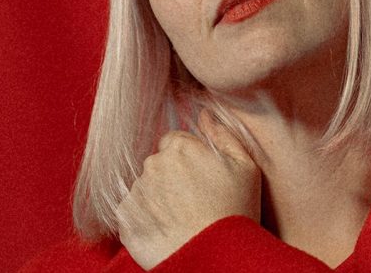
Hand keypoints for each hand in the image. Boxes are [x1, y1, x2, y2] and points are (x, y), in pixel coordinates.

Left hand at [115, 108, 260, 269]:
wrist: (213, 255)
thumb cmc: (235, 211)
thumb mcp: (246, 167)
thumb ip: (224, 135)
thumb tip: (205, 115)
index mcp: (181, 148)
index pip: (175, 142)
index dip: (189, 159)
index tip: (200, 178)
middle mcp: (153, 165)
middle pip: (159, 163)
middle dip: (171, 177)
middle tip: (193, 200)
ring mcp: (136, 192)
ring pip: (145, 187)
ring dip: (158, 197)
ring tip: (181, 218)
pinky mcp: (125, 219)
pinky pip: (131, 211)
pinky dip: (144, 218)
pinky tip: (166, 229)